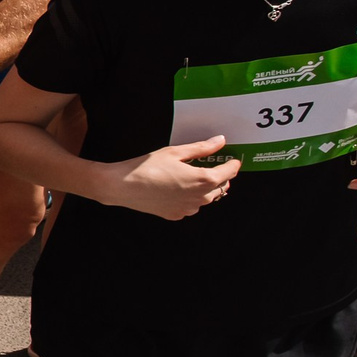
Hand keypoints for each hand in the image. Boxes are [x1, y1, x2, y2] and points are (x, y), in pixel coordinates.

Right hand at [104, 135, 238, 218]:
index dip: (233, 164)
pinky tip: (180, 189)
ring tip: (195, 177)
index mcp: (203, 180)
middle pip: (221, 187)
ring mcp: (188, 208)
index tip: (233, 160)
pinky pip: (192, 206)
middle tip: (214, 166)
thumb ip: (201, 148)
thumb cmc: (146, 168)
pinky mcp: (176, 215)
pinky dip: (191, 198)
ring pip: (207, 199)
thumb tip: (219, 142)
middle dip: (221, 177)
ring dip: (207, 189)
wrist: (122, 186)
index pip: (229, 173)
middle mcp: (199, 197)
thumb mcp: (175, 152)